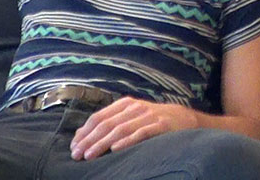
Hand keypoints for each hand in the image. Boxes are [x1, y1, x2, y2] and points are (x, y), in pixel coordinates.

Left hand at [70, 97, 197, 160]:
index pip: (99, 117)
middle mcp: (135, 108)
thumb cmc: (153, 120)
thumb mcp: (132, 115)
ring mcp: (148, 116)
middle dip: (89, 140)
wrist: (185, 119)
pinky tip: (115, 149)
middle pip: (107, 124)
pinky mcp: (161, 125)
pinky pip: (141, 133)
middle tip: (77, 154)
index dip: (84, 132)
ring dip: (102, 143)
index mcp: (125, 104)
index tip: (74, 146)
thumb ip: (112, 121)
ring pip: (120, 129)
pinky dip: (127, 141)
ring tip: (89, 155)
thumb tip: (83, 134)